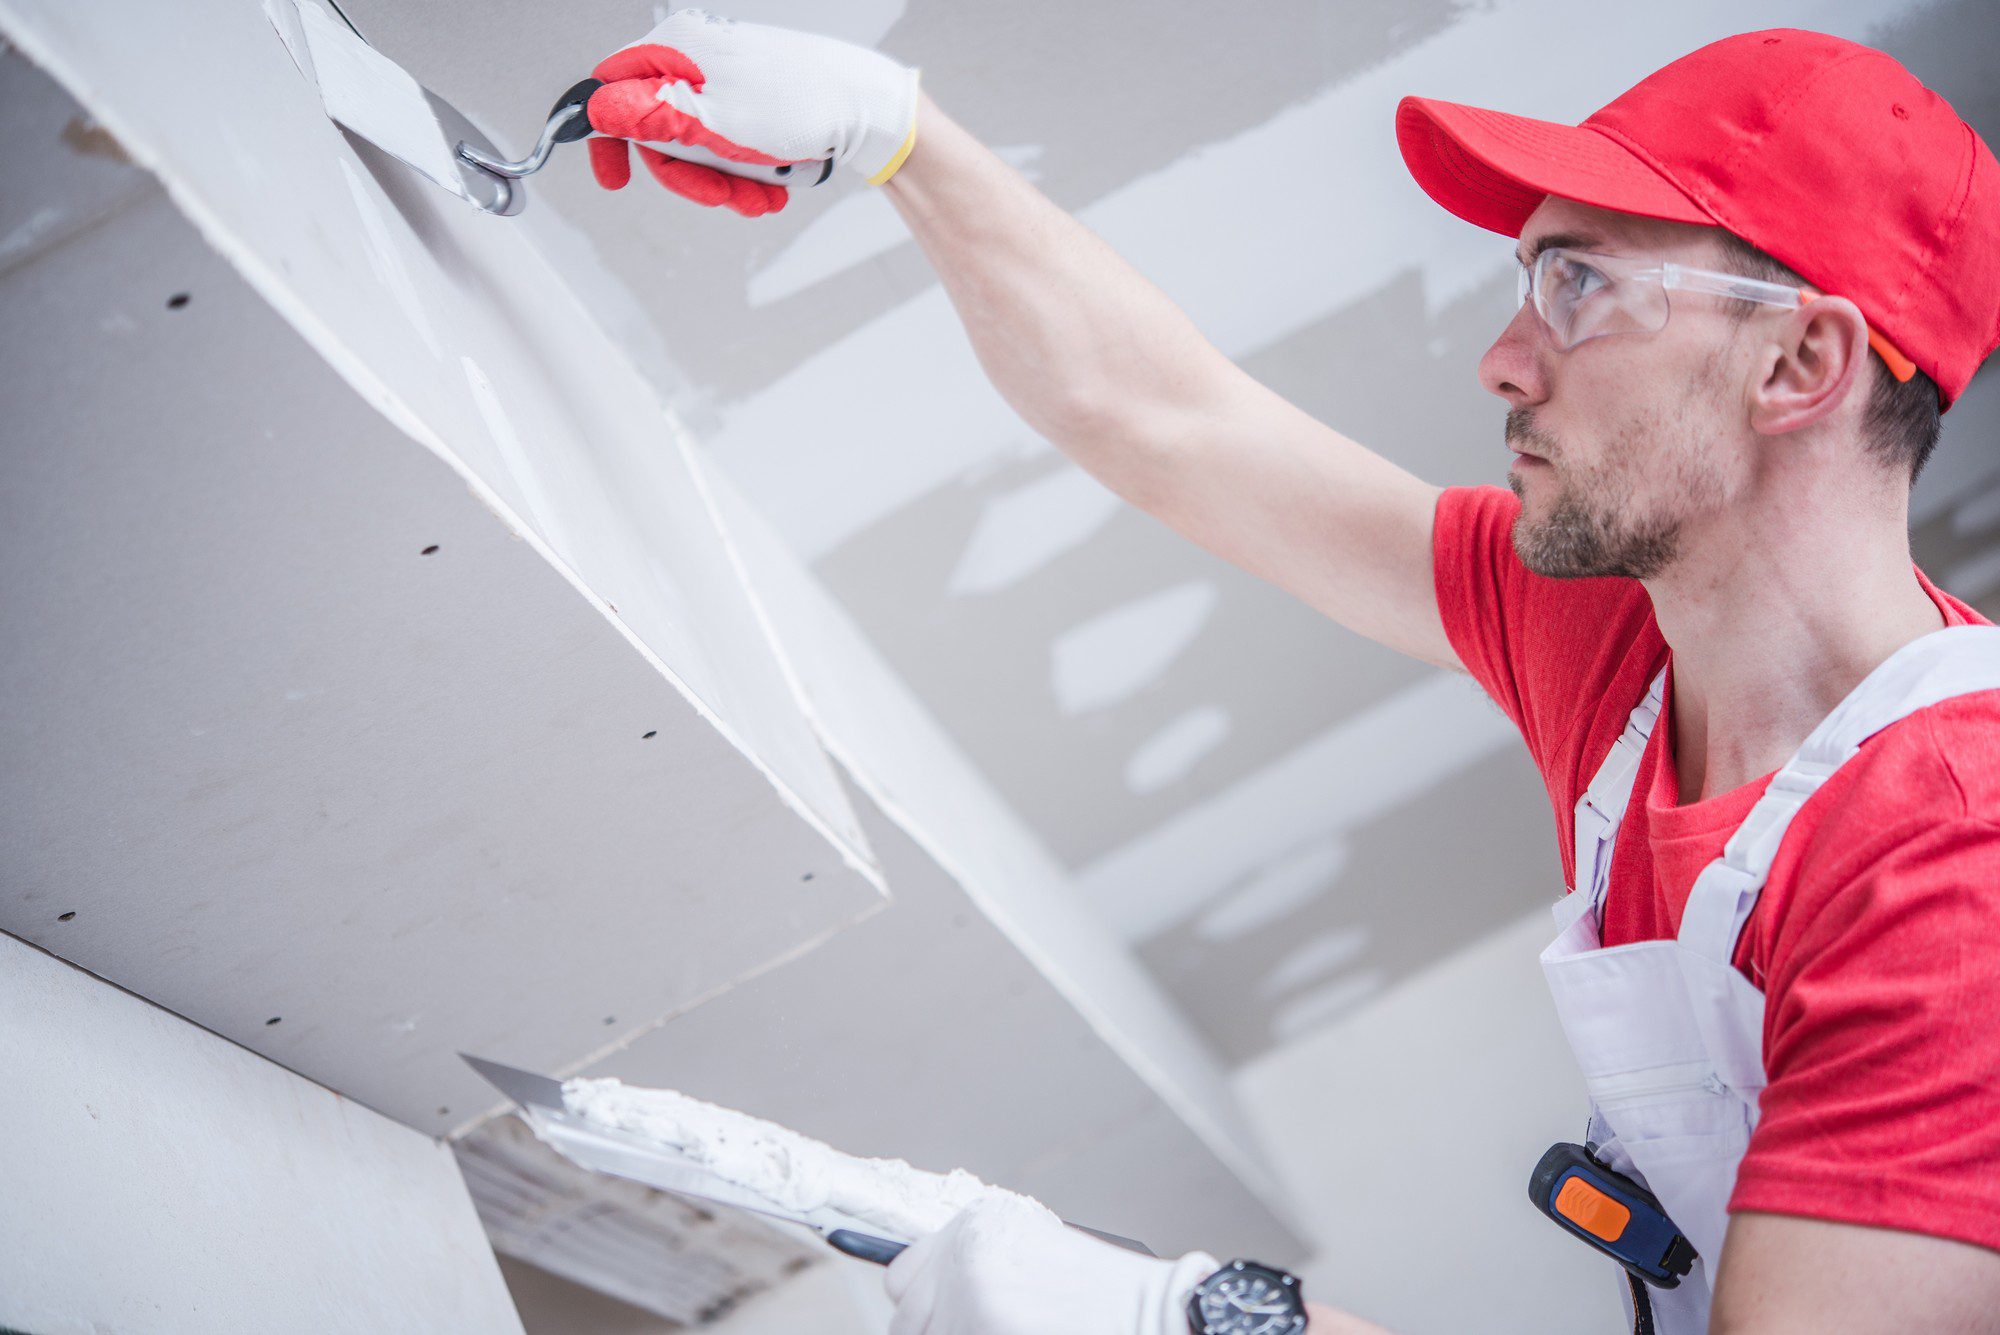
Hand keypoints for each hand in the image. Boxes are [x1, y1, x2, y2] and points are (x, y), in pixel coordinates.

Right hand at [585, 8, 920, 215]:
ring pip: (699, 145)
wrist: (867, 108)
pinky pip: (731, 145)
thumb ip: (648, 117)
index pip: (614, 88)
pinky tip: (773, 186)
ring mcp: (727, 80)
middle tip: (720, 196)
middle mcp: (699, 58)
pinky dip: (747, 172)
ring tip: (760, 197)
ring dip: (725, 182)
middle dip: (690, 174)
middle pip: (660, 129)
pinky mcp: (753, 102)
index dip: (608, 137)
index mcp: (678, 48)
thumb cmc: (801, 105)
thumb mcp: (711, 121)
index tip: (615, 179)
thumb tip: (594, 110)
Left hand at [885, 1195, 1217, 1334]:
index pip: (901, 1281)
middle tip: (996, 1328)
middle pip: (906, 1321)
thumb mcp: (1030, 1258)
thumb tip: (921, 1307)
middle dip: (942, 1333)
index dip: (926, 1312)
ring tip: (1016, 1330)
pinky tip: (1022, 1334)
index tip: (946, 1320)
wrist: (1152, 1313)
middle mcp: (966, 1242)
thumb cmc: (1100, 1298)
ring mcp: (969, 1281)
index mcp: (975, 1222)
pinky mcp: (979, 1316)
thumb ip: (972, 1271)